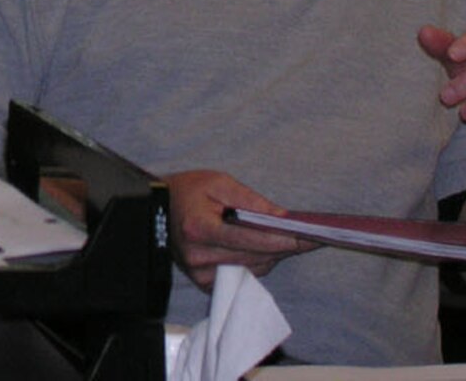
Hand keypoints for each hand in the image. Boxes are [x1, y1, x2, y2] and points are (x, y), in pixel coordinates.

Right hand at [163, 169, 314, 290]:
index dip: (280, 239)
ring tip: (284, 238)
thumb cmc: (187, 191)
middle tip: (308, 236)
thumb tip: (282, 218)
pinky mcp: (203, 282)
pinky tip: (259, 247)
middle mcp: (198, 255)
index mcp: (198, 228)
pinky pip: (243, 275)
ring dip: (271, 254)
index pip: (249, 239)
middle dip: (283, 246)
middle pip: (255, 256)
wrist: (157, 209)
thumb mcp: (218, 183)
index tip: (307, 237)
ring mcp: (199, 272)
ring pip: (253, 268)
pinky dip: (256, 262)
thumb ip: (250, 201)